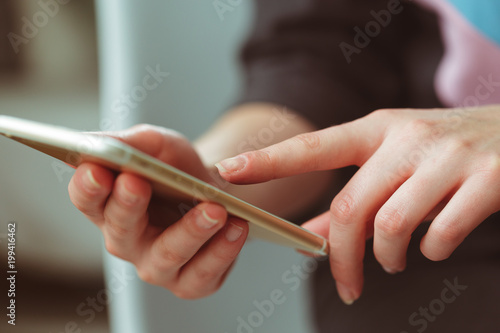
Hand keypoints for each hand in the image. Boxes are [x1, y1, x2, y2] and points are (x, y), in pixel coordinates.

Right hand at [68, 124, 247, 298]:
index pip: (86, 199)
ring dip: (190, 231)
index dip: (88, 186)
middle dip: (128, 206)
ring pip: (167, 255)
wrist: (214, 193)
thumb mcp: (159, 145)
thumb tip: (108, 145)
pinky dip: (223, 250)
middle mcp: (126, 241)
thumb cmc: (177, 169)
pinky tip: (237, 227)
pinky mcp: (191, 283)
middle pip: (120, 230)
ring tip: (214, 209)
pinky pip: (204, 272)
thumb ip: (133, 143)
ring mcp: (156, 266)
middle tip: (137, 182)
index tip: (96, 169)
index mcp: (108, 207)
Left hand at [216, 105, 499, 303]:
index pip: (312, 146)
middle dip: (341, 257)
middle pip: (349, 208)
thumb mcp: (393, 162)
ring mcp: (446, 157)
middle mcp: (405, 138)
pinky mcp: (485, 179)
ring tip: (393, 261)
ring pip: (390, 225)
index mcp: (376, 130)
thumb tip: (309, 234)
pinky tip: (432, 248)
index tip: (228, 172)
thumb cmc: (441, 152)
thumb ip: (353, 198)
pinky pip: (440, 233)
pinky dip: (430, 251)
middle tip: (346, 283)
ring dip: (385, 258)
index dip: (268, 161)